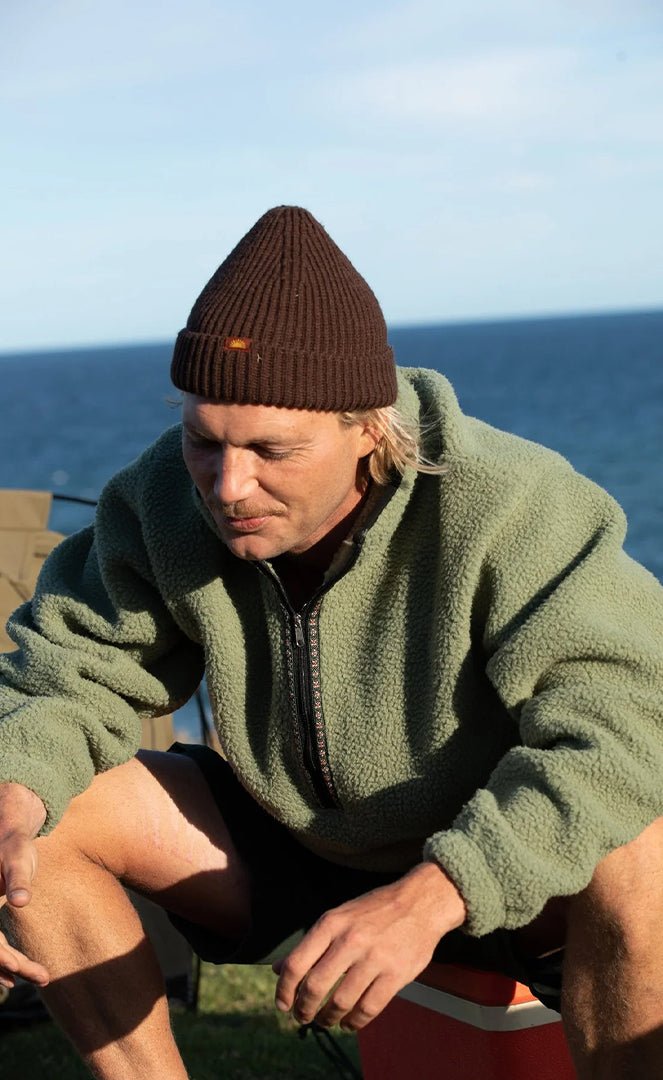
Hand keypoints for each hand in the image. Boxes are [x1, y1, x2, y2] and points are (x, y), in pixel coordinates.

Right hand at [0, 782, 49, 988]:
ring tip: (38, 975)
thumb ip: (18, 878)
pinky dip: (1, 957)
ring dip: (5, 966)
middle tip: (44, 976)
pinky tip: (16, 968)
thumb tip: (19, 900)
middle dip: (11, 967)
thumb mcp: (18, 855)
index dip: (6, 960)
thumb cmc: (14, 838)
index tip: (31, 972)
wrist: (8, 821)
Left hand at [273, 861, 465, 1030]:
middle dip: (304, 1009)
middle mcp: (350, 940)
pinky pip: (369, 1008)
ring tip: (326, 1021)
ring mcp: (374, 958)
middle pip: (315, 987)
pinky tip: (349, 1022)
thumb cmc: (374, 911)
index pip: (296, 963)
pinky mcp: (396, 975)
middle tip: (303, 1017)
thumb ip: (310, 944)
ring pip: (341, 1002)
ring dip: (328, 1018)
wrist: (419, 903)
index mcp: (331, 923)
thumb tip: (278, 969)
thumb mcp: (338, 916)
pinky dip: (354, 1022)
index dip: (284, 990)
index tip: (283, 1004)